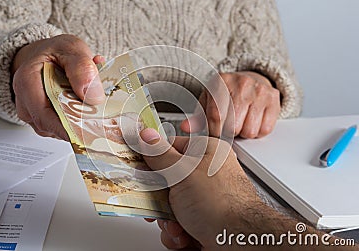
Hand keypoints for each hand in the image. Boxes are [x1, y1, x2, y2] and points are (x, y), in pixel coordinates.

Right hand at [11, 34, 104, 139]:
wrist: (49, 54)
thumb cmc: (56, 52)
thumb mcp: (72, 49)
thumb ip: (82, 68)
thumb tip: (92, 95)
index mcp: (27, 82)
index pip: (45, 116)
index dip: (69, 127)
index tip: (91, 128)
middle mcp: (25, 102)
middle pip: (52, 127)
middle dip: (78, 126)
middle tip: (102, 120)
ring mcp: (34, 114)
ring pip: (58, 130)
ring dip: (79, 124)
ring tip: (95, 108)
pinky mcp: (45, 121)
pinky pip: (62, 128)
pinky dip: (77, 121)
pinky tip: (87, 109)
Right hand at [139, 128, 261, 249]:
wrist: (239, 241)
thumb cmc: (220, 202)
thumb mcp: (182, 171)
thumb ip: (159, 154)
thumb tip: (146, 135)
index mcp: (205, 153)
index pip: (170, 148)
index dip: (151, 159)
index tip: (136, 167)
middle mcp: (205, 175)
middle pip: (166, 181)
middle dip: (159, 199)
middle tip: (157, 203)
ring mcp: (204, 199)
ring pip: (169, 205)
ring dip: (168, 220)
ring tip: (178, 225)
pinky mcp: (202, 220)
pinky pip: (178, 223)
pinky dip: (177, 232)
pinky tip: (184, 235)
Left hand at [181, 71, 279, 138]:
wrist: (250, 79)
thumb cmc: (226, 94)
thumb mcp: (208, 102)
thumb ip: (197, 117)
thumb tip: (185, 128)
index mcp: (220, 81)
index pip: (216, 116)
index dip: (215, 132)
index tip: (214, 135)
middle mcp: (241, 83)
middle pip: (233, 126)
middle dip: (229, 133)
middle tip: (229, 127)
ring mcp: (259, 90)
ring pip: (250, 131)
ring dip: (244, 133)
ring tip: (240, 123)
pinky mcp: (273, 98)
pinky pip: (265, 129)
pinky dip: (257, 131)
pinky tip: (252, 121)